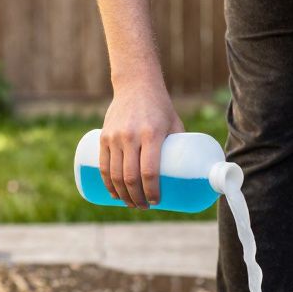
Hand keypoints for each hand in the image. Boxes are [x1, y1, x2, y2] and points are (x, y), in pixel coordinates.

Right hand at [99, 81, 183, 208]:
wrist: (135, 84)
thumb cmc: (160, 107)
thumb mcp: (174, 124)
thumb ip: (179, 146)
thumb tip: (189, 173)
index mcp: (151, 134)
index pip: (149, 172)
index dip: (152, 191)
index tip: (156, 202)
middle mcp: (130, 136)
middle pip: (130, 178)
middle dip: (136, 198)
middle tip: (144, 207)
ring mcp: (114, 137)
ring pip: (115, 175)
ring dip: (121, 195)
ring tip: (131, 203)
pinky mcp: (104, 136)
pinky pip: (103, 165)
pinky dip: (107, 183)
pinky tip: (113, 194)